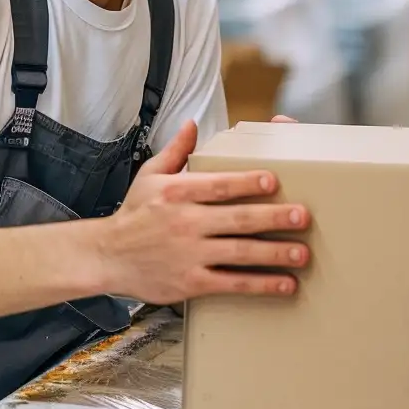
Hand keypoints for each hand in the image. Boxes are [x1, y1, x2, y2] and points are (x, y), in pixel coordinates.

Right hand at [88, 120, 310, 304]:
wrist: (106, 257)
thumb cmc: (134, 214)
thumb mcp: (150, 175)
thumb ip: (177, 150)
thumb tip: (192, 123)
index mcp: (178, 193)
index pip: (218, 185)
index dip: (247, 182)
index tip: (274, 179)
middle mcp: (186, 223)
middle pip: (236, 219)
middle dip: (272, 218)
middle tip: (302, 216)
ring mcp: (189, 255)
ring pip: (239, 253)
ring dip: (274, 254)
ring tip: (302, 253)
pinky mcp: (191, 283)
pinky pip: (231, 283)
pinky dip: (260, 284)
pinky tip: (284, 283)